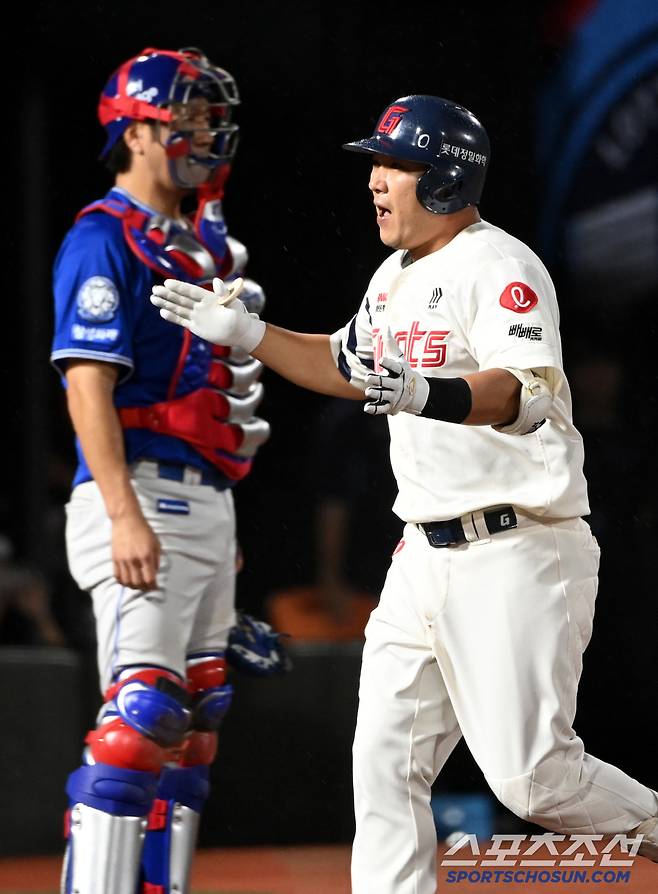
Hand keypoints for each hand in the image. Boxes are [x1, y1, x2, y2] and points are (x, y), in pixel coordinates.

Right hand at [112, 512, 161, 590]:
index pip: (149, 579)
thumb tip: (155, 572)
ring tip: (137, 585)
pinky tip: (127, 581)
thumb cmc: (143, 530)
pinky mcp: (114, 558)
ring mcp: (122, 560)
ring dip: (133, 586)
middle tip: (147, 587)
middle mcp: (134, 560)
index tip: (155, 587)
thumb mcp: (156, 543)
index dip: (153, 586)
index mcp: (146, 556)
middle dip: (144, 588)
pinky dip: (122, 581)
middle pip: (138, 583)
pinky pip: (117, 576)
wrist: (126, 519)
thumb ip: (157, 559)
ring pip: (127, 582)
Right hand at [150, 277, 265, 351]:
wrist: (239, 331)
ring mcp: (197, 316)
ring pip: (178, 308)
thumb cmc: (238, 315)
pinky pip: (182, 320)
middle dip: (167, 294)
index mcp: (208, 297)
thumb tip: (217, 280)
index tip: (167, 282)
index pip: (191, 291)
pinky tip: (162, 312)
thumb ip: (223, 293)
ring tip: (153, 298)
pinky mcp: (196, 326)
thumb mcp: (232, 302)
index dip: (179, 287)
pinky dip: (172, 317)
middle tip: (154, 289)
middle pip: (181, 298)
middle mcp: (200, 305)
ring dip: (166, 304)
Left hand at [364, 328, 428, 415]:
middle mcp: (397, 384)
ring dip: (376, 393)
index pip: (394, 367)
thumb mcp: (400, 359)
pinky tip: (366, 408)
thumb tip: (387, 327)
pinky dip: (374, 409)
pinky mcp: (390, 406)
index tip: (381, 359)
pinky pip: (381, 409)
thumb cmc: (404, 373)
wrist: (417, 394)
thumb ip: (392, 345)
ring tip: (368, 391)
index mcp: (399, 372)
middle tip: (368, 378)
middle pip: (386, 382)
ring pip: (383, 395)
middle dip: (378, 380)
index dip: (388, 363)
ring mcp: (394, 396)